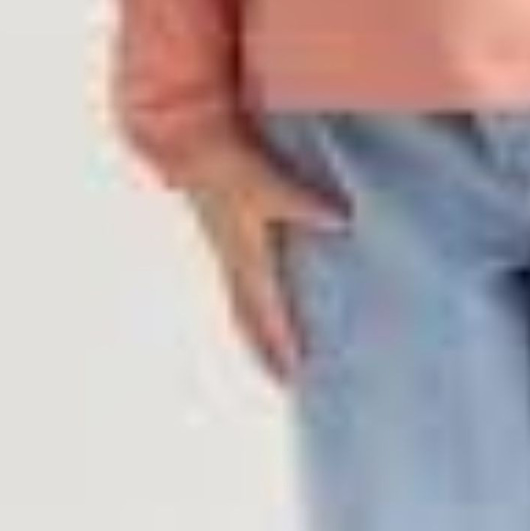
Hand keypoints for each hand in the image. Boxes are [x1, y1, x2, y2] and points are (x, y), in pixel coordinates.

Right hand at [173, 128, 354, 385]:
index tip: (297, 375)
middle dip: (266, 355)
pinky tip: (267, 311)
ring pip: (241, 308)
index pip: (266, 311)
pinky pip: (239, 290)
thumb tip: (341, 220)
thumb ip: (302, 204)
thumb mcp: (267, 184)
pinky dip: (251, 312)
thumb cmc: (227, 164)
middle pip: (249, 321)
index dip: (281, 344)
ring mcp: (227, 254)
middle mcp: (234, 263)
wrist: (188, 146)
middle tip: (286, 384)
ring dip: (256, 337)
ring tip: (276, 361)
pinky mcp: (226, 243)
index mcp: (246, 256)